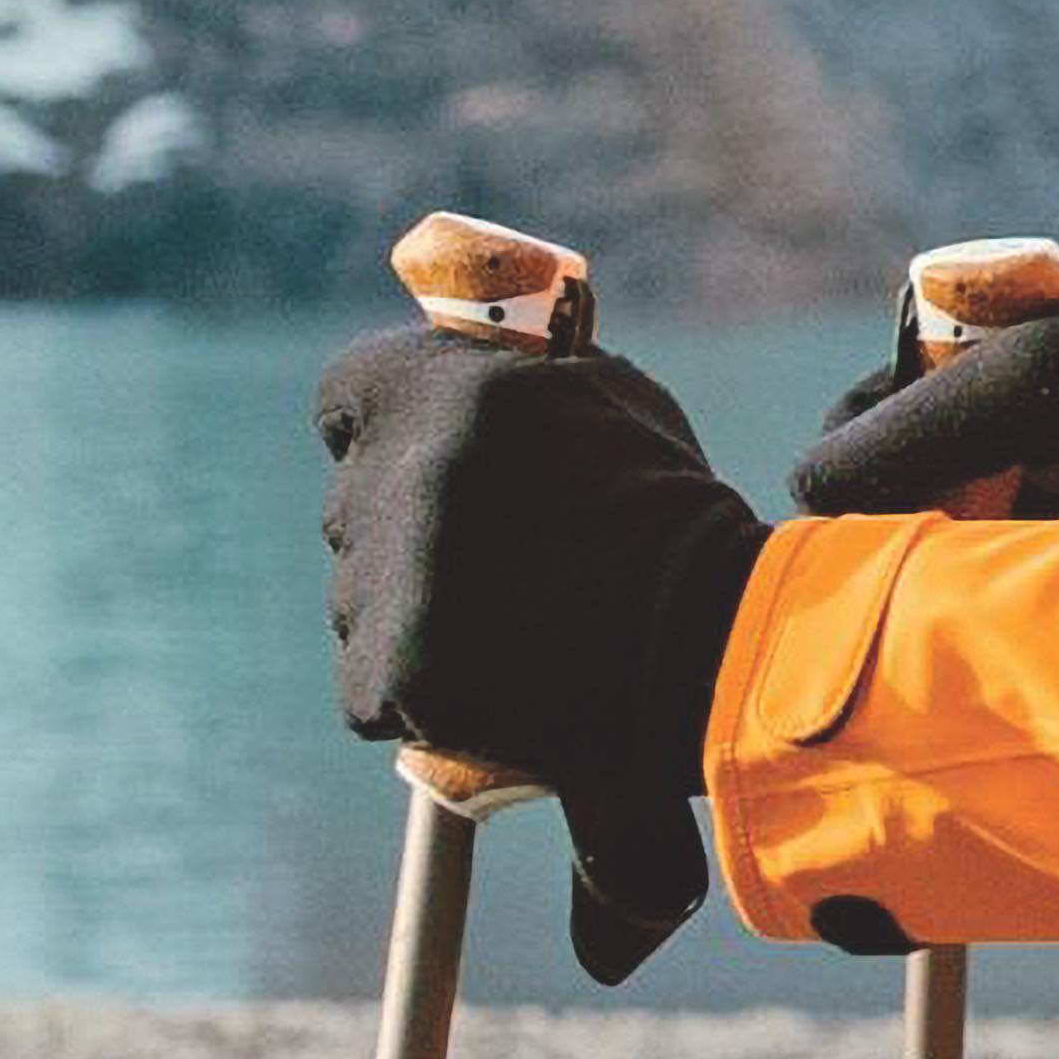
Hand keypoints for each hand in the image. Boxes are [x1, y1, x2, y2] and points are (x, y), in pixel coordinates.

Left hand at [314, 325, 764, 980]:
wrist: (710, 645)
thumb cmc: (671, 515)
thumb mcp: (607, 398)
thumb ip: (515, 378)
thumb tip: (466, 364)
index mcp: (448, 390)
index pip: (349, 392)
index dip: (379, 422)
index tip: (407, 446)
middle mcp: (402, 476)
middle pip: (357, 503)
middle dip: (408, 527)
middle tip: (489, 562)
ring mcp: (383, 579)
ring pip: (360, 597)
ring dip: (411, 612)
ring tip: (506, 631)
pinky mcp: (385, 672)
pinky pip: (368, 683)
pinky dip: (413, 694)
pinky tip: (485, 687)